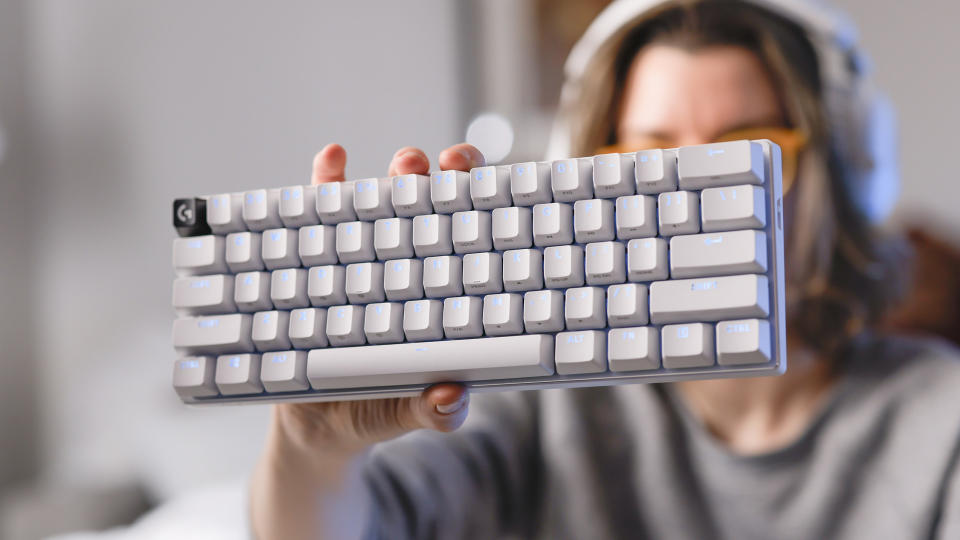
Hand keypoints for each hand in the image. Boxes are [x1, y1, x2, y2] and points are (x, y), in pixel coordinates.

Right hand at [272, 142, 486, 459]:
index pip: (472, 245)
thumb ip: (432, 412)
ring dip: (399, 174)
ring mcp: (363, 258)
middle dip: (449, 180)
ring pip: (385, 202)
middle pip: (434, 211)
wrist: (313, 423)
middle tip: (451, 165)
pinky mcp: (317, 258)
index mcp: (440, 297)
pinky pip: (320, 213)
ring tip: (407, 163)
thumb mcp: (405, 415)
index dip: (490, 214)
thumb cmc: (374, 410)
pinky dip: (326, 179)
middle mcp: (408, 268)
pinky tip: (332, 158)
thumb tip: (453, 400)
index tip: (499, 194)